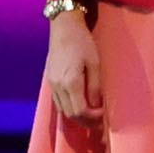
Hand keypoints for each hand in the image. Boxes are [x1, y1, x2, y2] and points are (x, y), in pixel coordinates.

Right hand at [43, 10, 105, 129]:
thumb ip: (95, 87)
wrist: (63, 29)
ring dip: (78, 117)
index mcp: (70, 82)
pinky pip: (59, 102)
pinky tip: (81, 106)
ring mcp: (51, 85)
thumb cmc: (82, 43)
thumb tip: (97, 105)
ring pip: (63, 110)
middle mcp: (57, 86)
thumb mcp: (94, 64)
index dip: (93, 118)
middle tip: (100, 123)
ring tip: (92, 117)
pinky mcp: (49, 81)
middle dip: (86, 121)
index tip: (104, 116)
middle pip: (70, 114)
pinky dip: (70, 108)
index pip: (80, 111)